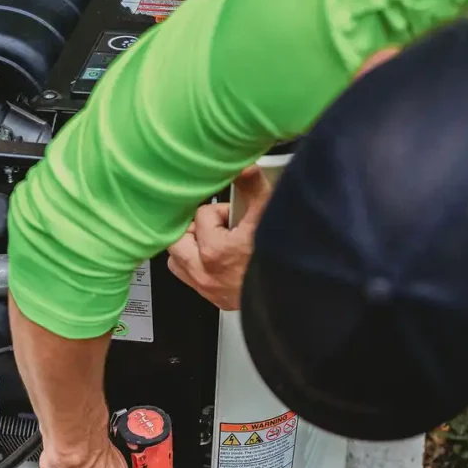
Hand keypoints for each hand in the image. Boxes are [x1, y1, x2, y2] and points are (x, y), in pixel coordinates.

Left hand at [167, 165, 271, 309]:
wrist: (290, 295)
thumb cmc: (280, 262)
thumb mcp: (269, 218)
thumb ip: (254, 189)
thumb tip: (245, 168)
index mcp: (214, 251)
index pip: (202, 215)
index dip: (220, 210)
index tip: (235, 215)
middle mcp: (204, 273)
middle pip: (177, 239)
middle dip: (194, 227)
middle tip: (214, 225)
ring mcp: (206, 288)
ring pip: (177, 261)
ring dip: (189, 248)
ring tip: (211, 241)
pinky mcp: (213, 299)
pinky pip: (188, 279)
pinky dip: (195, 266)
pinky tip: (215, 259)